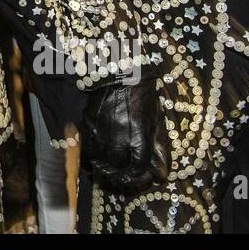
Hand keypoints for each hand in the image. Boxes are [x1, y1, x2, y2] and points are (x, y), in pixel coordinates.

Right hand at [81, 78, 168, 194]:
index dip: (140, 175)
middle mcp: (118, 137)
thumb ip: (157, 147)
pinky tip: (98, 157)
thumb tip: (161, 173)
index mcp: (138, 136)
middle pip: (118, 167)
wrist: (119, 74)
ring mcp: (100, 132)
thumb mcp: (155, 120)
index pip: (138, 167)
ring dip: (107, 166)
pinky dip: (93, 157)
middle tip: (126, 172)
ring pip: (100, 161)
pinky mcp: (87, 125)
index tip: (141, 174)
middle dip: (124, 172)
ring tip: (112, 166)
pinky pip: (87, 150)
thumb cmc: (142, 97)